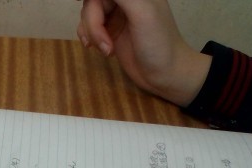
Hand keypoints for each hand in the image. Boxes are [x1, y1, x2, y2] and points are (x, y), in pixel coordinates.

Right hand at [76, 0, 210, 105]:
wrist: (165, 75)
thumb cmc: (158, 44)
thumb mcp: (142, 13)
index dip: (92, 0)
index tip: (86, 9)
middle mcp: (125, 1)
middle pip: (93, 1)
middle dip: (93, 22)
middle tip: (104, 43)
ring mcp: (117, 15)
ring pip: (88, 13)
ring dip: (91, 32)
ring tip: (106, 50)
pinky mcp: (110, 31)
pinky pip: (88, 26)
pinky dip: (88, 37)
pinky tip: (98, 49)